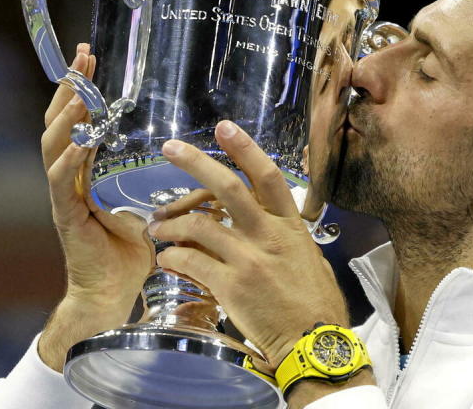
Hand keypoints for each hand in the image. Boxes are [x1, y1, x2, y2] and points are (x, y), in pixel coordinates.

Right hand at [37, 43, 155, 370]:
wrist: (114, 294)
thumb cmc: (136, 252)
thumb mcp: (157, 206)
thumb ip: (171, 183)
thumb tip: (206, 162)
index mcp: (89, 172)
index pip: (81, 120)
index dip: (84, 88)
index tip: (91, 55)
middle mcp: (71, 178)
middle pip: (60, 123)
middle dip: (71, 88)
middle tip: (83, 57)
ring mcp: (65, 196)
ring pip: (54, 146)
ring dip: (67, 118)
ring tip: (79, 93)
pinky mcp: (68, 217)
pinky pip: (61, 184)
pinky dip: (69, 162)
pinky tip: (79, 144)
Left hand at [148, 120, 348, 370]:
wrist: (314, 345)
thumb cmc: (316, 304)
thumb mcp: (308, 259)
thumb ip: (286, 237)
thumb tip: (271, 225)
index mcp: (290, 226)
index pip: (267, 176)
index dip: (245, 148)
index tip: (225, 127)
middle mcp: (268, 235)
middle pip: (227, 187)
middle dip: (194, 162)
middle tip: (169, 147)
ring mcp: (249, 259)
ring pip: (199, 225)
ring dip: (171, 222)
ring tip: (156, 227)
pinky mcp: (231, 286)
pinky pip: (191, 262)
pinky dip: (173, 258)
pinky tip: (166, 261)